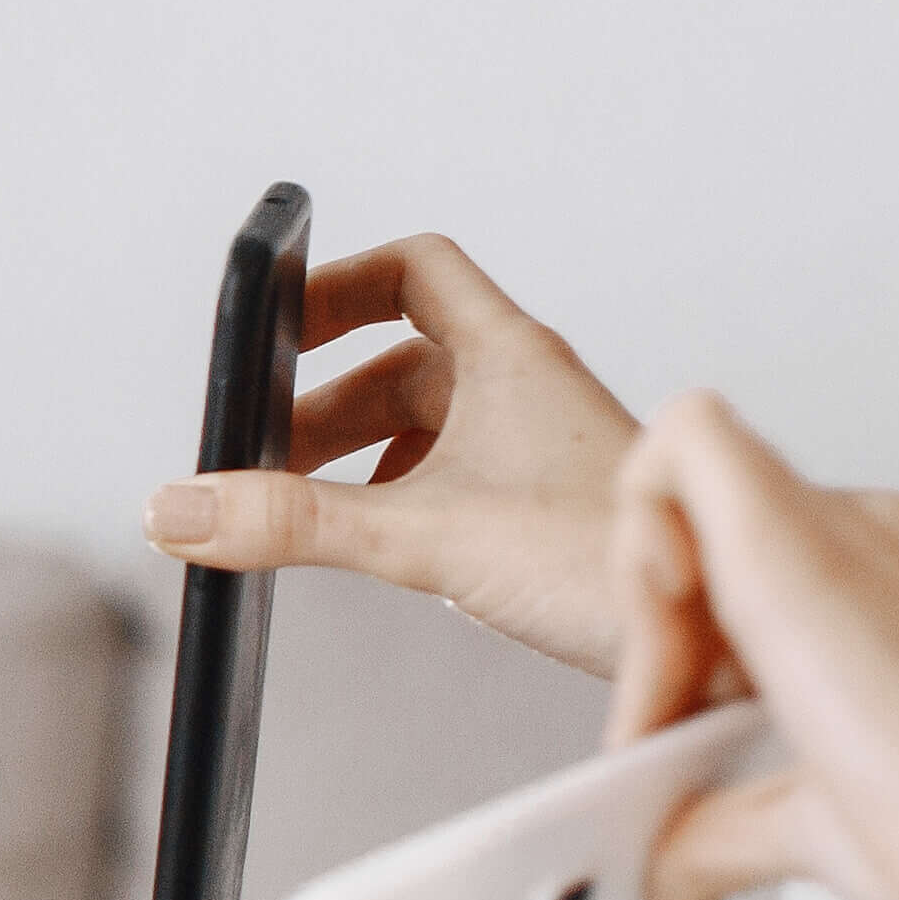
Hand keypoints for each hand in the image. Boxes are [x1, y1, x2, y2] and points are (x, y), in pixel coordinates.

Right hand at [142, 235, 643, 672]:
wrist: (715, 629)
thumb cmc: (614, 561)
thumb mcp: (422, 535)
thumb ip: (294, 523)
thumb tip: (183, 509)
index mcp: (507, 357)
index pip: (413, 270)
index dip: (336, 288)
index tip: (276, 328)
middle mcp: (527, 391)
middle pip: (400, 360)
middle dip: (321, 405)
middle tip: (261, 457)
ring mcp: (539, 449)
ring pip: (427, 425)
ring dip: (357, 458)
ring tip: (306, 509)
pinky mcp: (544, 509)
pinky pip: (453, 478)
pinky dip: (401, 502)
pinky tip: (381, 551)